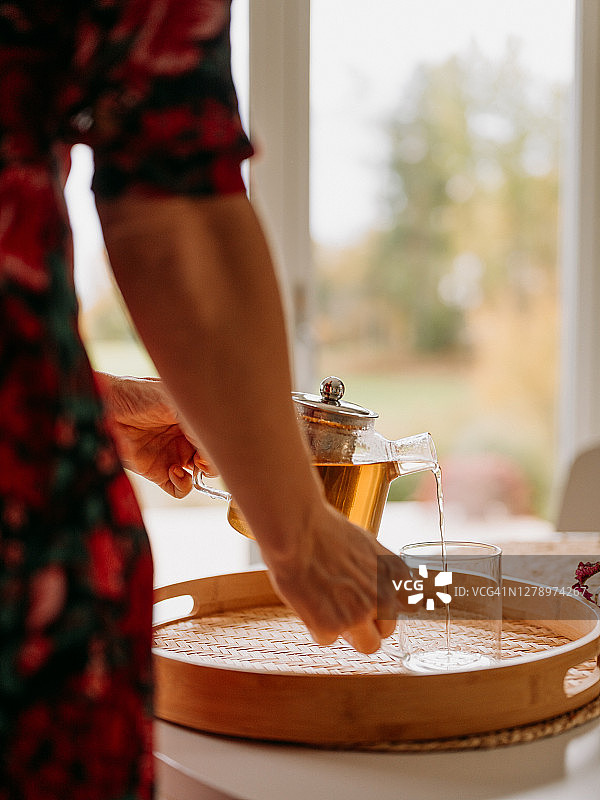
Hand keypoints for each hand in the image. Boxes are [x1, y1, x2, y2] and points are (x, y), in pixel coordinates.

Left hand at [97, 373, 214, 497]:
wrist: (107, 406)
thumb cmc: (139, 394)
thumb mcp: (175, 401)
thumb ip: (196, 421)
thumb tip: (211, 441)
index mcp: (193, 420)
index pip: (217, 437)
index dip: (221, 443)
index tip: (216, 442)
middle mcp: (186, 439)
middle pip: (213, 458)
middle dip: (215, 461)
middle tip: (205, 456)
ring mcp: (173, 457)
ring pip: (200, 476)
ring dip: (202, 474)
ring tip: (192, 465)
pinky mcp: (157, 473)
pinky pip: (179, 489)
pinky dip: (183, 486)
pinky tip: (175, 472)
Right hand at [261, 503, 410, 653]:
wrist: (296, 532)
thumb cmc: (322, 529)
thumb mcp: (364, 542)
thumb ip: (376, 567)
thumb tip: (374, 580)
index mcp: (394, 574)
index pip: (404, 604)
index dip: (382, 603)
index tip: (370, 602)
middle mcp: (383, 597)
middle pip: (388, 630)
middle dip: (370, 624)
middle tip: (345, 610)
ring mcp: (360, 614)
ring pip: (368, 645)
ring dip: (349, 632)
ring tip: (327, 610)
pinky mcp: (332, 626)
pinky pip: (328, 639)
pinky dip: (316, 626)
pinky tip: (307, 603)